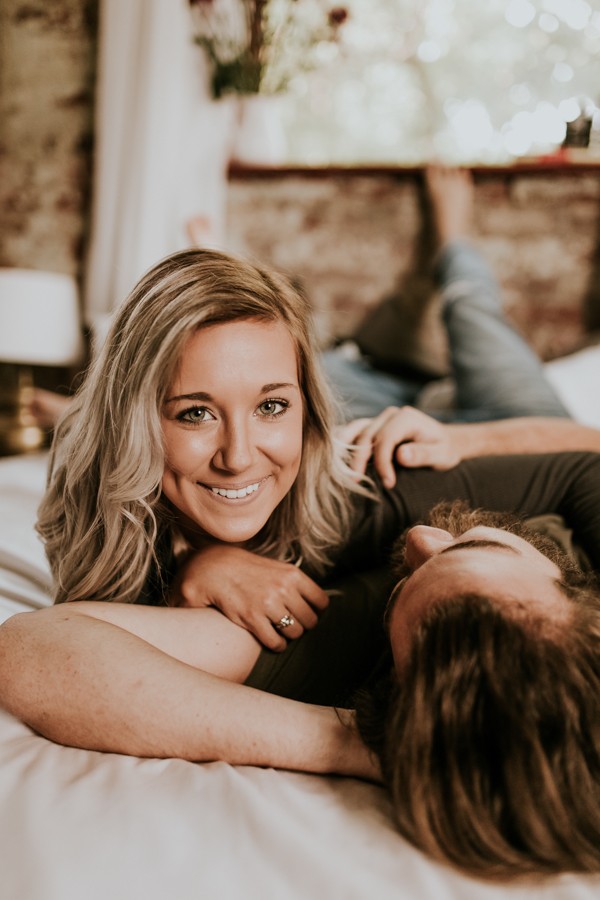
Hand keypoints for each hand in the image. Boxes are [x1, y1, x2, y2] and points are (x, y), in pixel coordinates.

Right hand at [170, 544, 328, 651]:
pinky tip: (272, 639)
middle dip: (303, 625)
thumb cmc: (247, 570)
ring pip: (295, 632)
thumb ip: (296, 583)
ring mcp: (268, 604)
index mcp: (292, 575)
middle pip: (310, 620)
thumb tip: (319, 602)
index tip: (309, 613)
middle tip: (293, 623)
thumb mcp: (276, 568)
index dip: (317, 611)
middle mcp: (283, 588)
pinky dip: (277, 645)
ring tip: (281, 630)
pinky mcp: (252, 619)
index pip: (321, 601)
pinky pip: (276, 642)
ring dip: (289, 635)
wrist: (214, 569)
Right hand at [337, 405, 462, 486]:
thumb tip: (401, 455)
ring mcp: (379, 419)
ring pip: (355, 432)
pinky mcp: (373, 426)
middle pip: (366, 436)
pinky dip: (344, 444)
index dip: (382, 462)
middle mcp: (390, 415)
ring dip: (346, 451)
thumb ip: (422, 454)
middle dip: (359, 460)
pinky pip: (354, 433)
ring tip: (340, 471)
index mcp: (406, 417)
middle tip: (355, 483)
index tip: (388, 483)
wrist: (445, 441)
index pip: (385, 439)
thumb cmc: (444, 450)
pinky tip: (336, 459)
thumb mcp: (441, 454)